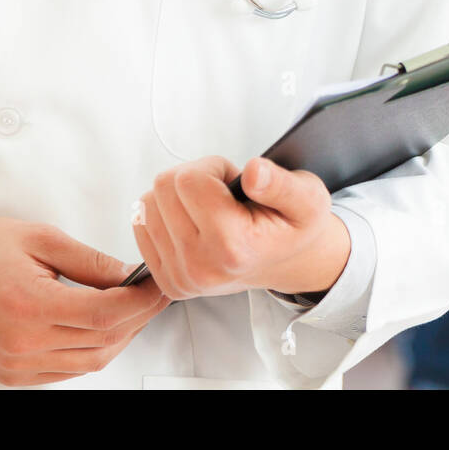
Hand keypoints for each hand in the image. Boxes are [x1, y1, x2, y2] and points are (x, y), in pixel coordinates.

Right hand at [0, 213, 169, 386]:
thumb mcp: (40, 238)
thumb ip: (90, 261)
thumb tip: (130, 275)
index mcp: (29, 306)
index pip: (106, 314)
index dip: (142, 301)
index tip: (159, 284)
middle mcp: (21, 344)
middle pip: (104, 341)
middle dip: (139, 317)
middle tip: (154, 292)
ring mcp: (15, 364)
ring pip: (91, 362)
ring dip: (120, 337)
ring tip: (133, 307)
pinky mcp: (11, 374)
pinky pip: (67, 370)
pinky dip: (93, 350)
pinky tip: (101, 325)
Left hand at [133, 155, 350, 300]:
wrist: (287, 262)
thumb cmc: (294, 226)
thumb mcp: (307, 198)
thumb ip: (281, 184)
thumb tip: (253, 172)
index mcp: (233, 247)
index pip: (189, 180)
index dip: (213, 167)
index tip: (234, 181)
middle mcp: (201, 268)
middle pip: (163, 188)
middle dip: (193, 178)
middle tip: (223, 193)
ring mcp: (180, 279)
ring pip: (147, 205)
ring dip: (177, 197)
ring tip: (211, 208)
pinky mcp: (166, 282)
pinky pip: (141, 227)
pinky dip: (165, 215)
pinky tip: (194, 222)